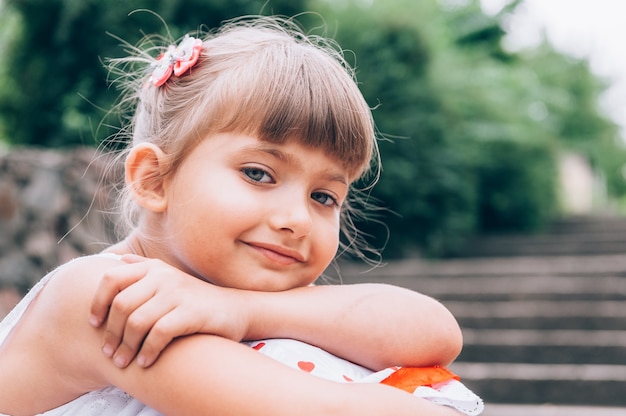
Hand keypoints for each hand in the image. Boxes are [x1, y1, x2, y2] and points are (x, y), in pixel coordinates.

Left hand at [89, 254, 248, 367]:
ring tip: (124, 362)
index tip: (94, 324)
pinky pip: (158, 334)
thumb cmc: (195, 300)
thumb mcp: (170, 279)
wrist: (235, 309)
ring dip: (126, 347)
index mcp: (153, 268)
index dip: (97, 302)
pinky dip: (147, 351)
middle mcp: (163, 276)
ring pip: (137, 322)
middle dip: (111, 333)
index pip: (111, 279)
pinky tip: (145, 362)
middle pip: (121, 305)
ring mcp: (178, 293)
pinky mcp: (191, 312)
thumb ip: (144, 269)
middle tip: (110, 352)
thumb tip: (117, 261)